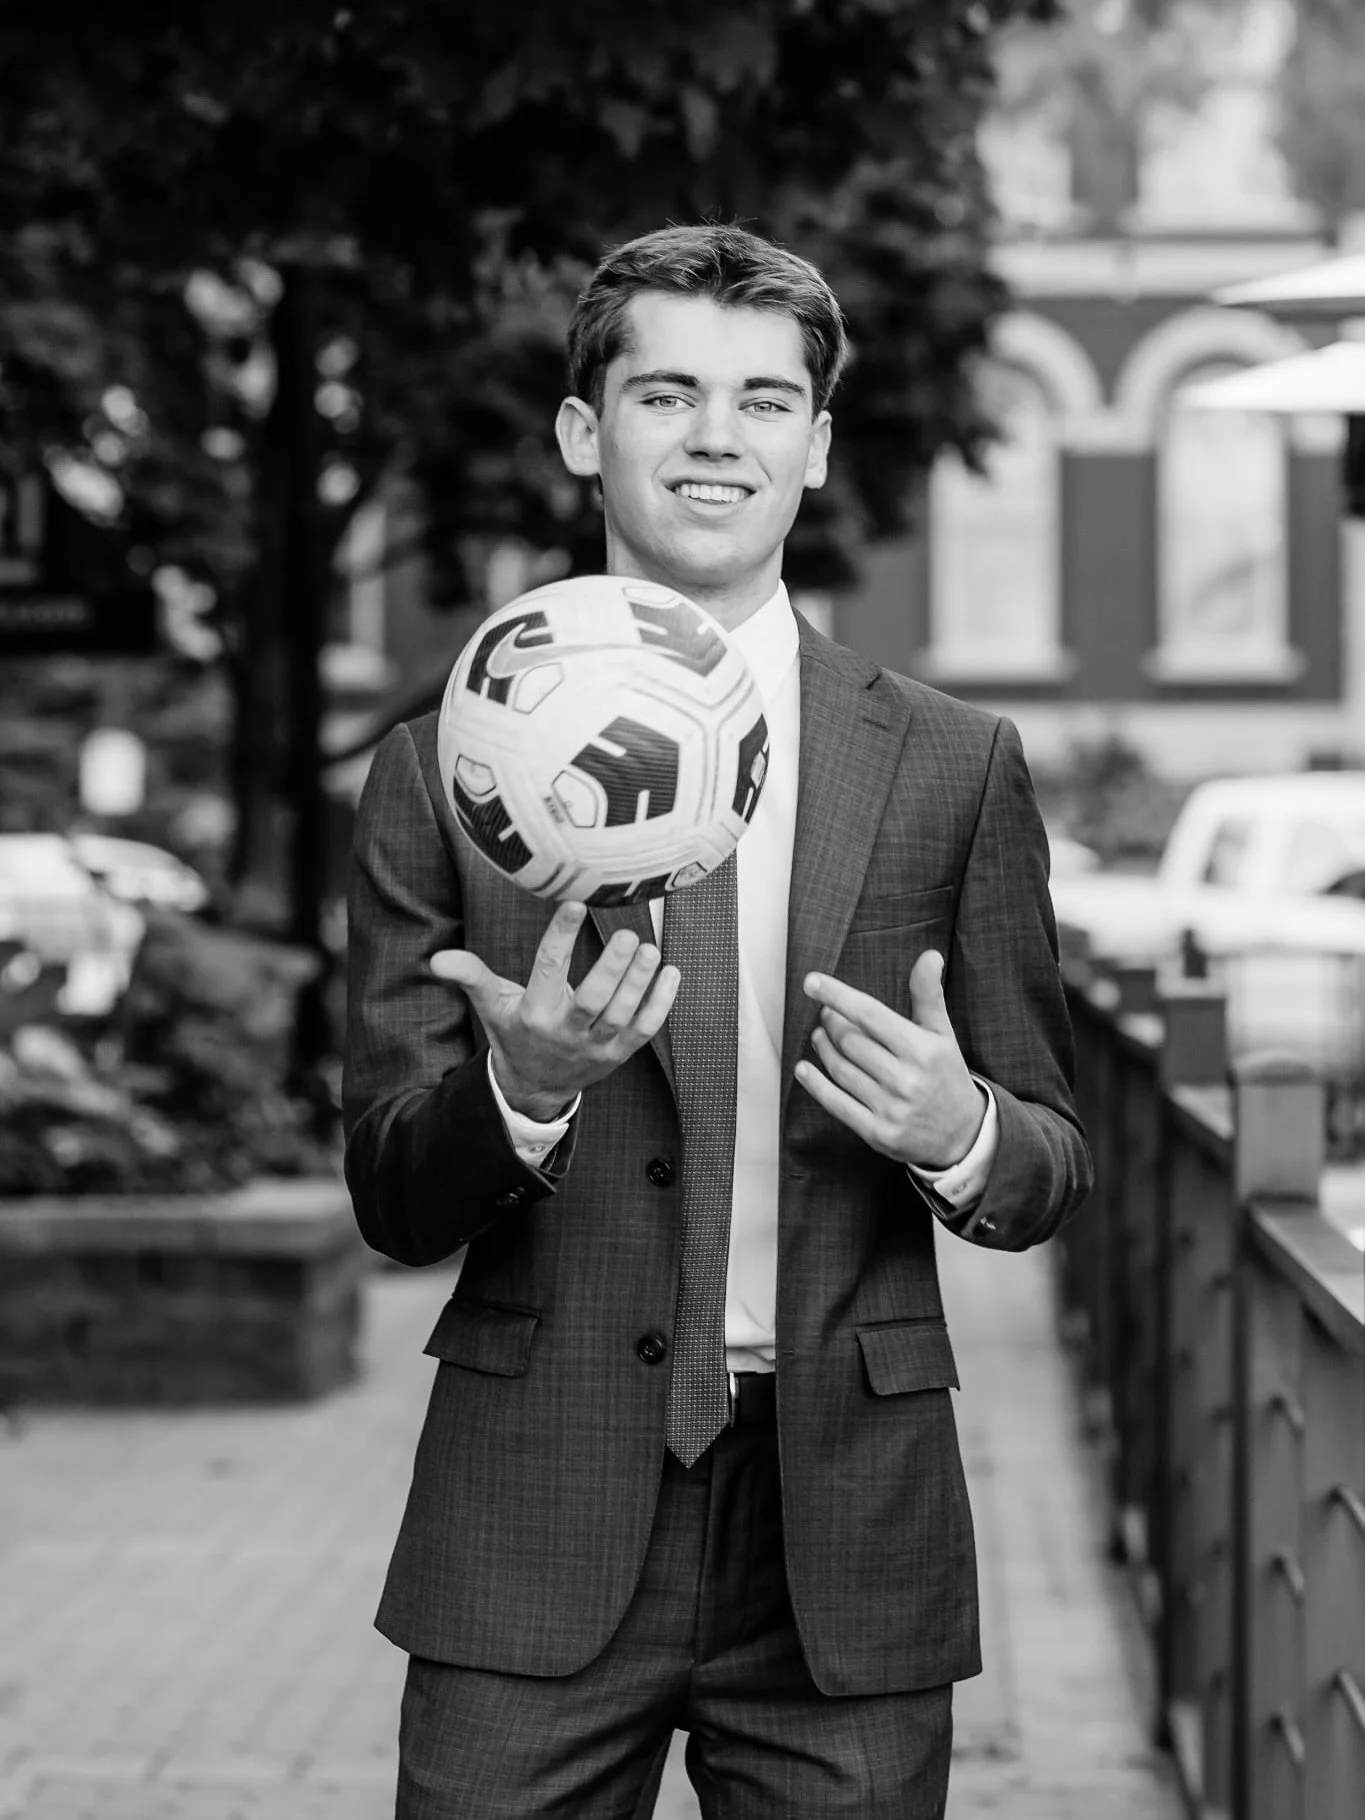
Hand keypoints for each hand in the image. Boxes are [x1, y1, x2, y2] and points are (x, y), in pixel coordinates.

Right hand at [431, 902, 678, 1119]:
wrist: (536, 1087)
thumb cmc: (515, 1033)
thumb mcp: (491, 1006)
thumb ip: (470, 977)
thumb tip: (437, 960)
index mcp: (534, 1013)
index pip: (548, 970)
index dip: (561, 936)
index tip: (574, 903)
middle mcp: (567, 1031)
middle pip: (593, 1000)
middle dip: (612, 968)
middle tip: (628, 934)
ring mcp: (597, 1045)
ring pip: (622, 1014)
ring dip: (639, 982)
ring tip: (649, 949)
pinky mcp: (620, 1053)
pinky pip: (646, 1030)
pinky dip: (662, 1003)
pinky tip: (671, 973)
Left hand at [795, 950, 983, 1168]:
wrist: (963, 1134)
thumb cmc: (946, 1076)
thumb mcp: (943, 1034)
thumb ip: (929, 995)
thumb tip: (929, 956)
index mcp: (922, 1050)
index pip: (870, 1015)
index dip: (838, 996)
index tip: (812, 982)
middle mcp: (906, 1079)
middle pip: (850, 1042)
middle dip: (832, 1022)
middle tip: (827, 1014)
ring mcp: (890, 1108)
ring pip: (841, 1069)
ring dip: (823, 1048)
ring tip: (820, 1035)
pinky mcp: (878, 1133)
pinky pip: (837, 1104)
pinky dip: (815, 1085)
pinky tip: (803, 1070)